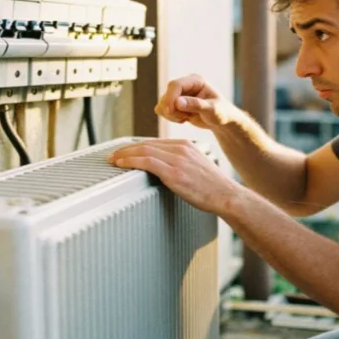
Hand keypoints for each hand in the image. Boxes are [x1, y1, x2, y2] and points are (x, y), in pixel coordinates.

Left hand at [108, 139, 240, 215]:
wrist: (226, 195)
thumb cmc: (212, 186)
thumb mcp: (195, 166)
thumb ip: (179, 162)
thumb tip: (162, 168)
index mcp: (185, 145)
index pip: (153, 142)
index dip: (135, 147)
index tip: (124, 152)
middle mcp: (180, 148)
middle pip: (145, 144)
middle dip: (126, 149)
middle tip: (113, 155)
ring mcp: (177, 159)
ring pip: (143, 151)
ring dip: (124, 155)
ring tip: (113, 160)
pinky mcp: (174, 172)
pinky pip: (146, 162)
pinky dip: (130, 161)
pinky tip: (121, 164)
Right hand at [156, 74, 236, 129]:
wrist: (221, 120)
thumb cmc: (221, 112)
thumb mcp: (212, 109)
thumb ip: (196, 105)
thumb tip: (178, 102)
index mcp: (195, 80)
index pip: (175, 85)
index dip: (170, 97)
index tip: (170, 111)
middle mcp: (185, 85)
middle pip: (167, 94)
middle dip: (172, 109)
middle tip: (185, 118)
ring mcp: (179, 94)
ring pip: (162, 103)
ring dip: (172, 114)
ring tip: (188, 117)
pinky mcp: (174, 104)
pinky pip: (162, 110)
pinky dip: (170, 117)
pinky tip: (184, 119)